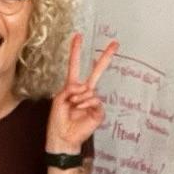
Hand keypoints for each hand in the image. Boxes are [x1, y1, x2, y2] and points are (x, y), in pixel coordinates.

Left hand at [45, 34, 117, 154]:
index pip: (75, 65)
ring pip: (90, 90)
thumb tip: (85, 88)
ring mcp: (92, 101)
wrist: (63, 137)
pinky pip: (95, 100)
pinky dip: (86, 104)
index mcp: (72, 87)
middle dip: (105, 57)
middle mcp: (84, 92)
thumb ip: (70, 89)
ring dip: (79, 98)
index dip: (76, 51)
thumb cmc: (58, 120)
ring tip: (73, 107)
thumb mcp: (58, 99)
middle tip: (115, 43)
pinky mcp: (98, 111)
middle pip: (96, 71)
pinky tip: (80, 109)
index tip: (78, 36)